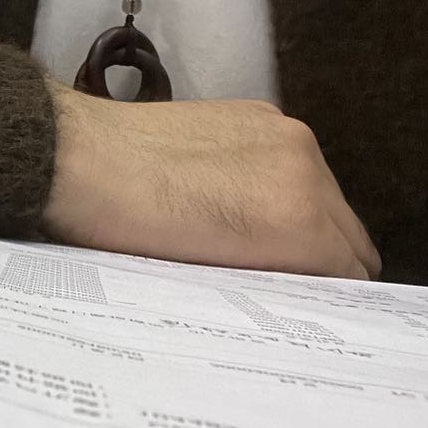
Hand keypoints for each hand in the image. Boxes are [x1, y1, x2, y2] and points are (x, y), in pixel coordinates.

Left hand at [43, 82, 381, 279]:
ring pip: (328, 197)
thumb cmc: (128, 231)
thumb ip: (271, 282)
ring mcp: (285, 133)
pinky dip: (284, 185)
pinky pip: (296, 163)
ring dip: (309, 223)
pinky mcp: (259, 113)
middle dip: (327, 264)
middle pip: (351, 236)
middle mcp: (306, 168)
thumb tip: (301, 291)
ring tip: (257, 244)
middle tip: (287, 288)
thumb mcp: (210, 279)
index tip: (310, 314)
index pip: (352, 274)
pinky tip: (237, 200)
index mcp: (298, 217)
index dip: (331, 301)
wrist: (75, 159)